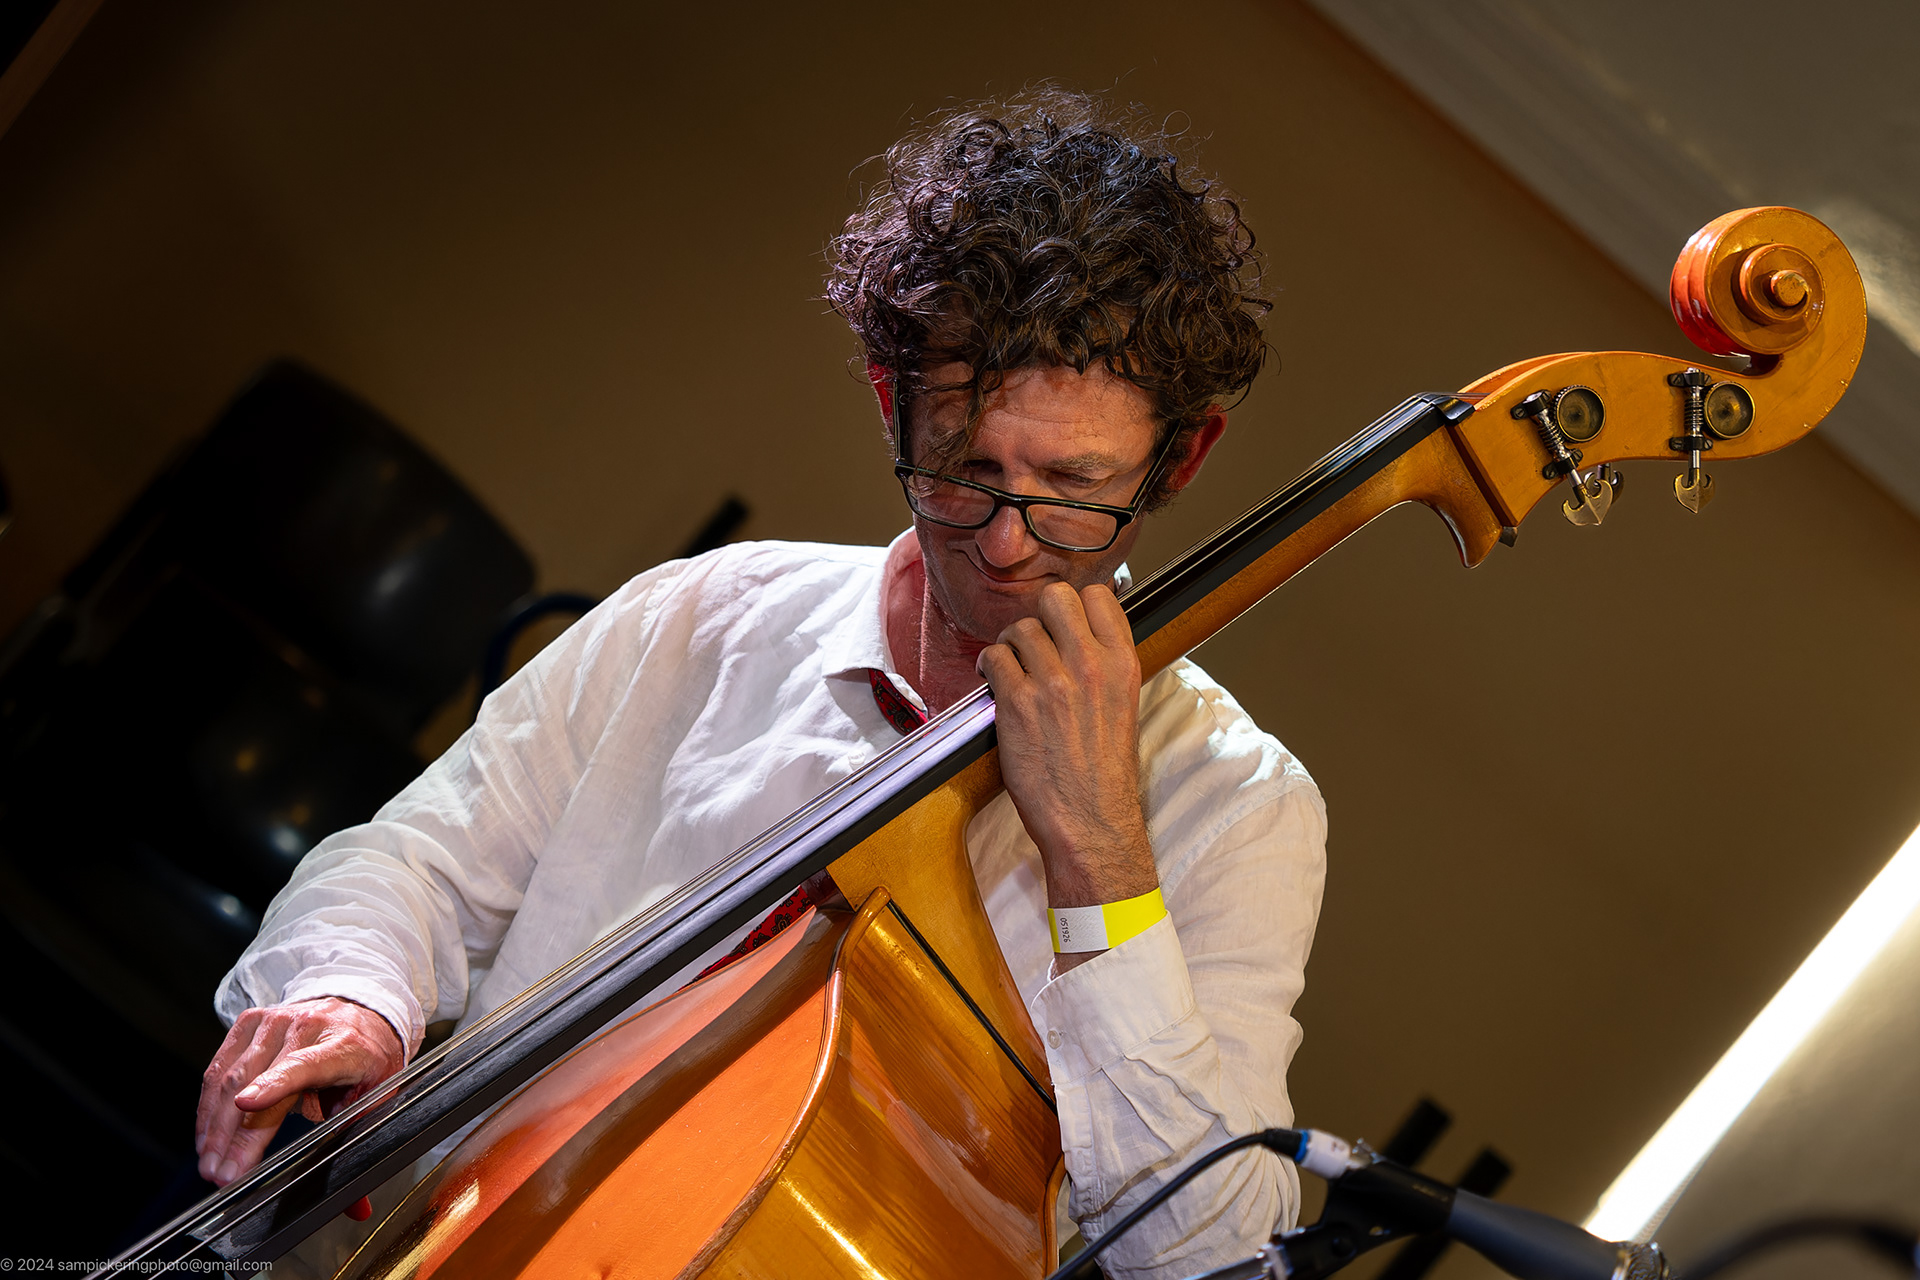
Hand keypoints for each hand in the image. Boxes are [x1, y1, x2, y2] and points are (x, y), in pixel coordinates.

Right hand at [196, 997, 404, 1185]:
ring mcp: (276, 1020)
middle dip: (236, 1135)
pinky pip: (220, 1066)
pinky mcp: (251, 1021)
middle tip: (222, 1175)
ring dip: (215, 1125)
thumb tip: (358, 1209)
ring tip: (209, 1163)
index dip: (275, 1084)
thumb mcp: (377, 1099)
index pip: (305, 1065)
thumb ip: (361, 1148)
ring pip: (231, 1076)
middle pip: (258, 1081)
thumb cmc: (368, 1060)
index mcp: (344, 1046)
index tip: (247, 1103)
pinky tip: (207, 1134)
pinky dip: (209, 1104)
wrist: (361, 1013)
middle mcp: (308, 1027)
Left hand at [977, 581, 1158, 961]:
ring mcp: (1052, 683)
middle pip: (1055, 598)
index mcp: (1123, 663)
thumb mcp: (1123, 705)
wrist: (1090, 821)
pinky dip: (989, 666)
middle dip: (1040, 616)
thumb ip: (1104, 663)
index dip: (1076, 605)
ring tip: (1012, 668)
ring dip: (1010, 645)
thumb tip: (1079, 632)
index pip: (1098, 595)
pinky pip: (993, 658)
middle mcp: (1090, 665)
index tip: (1065, 624)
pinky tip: (996, 682)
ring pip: (1019, 628)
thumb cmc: (1104, 770)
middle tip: (1034, 642)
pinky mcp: (1017, 703)